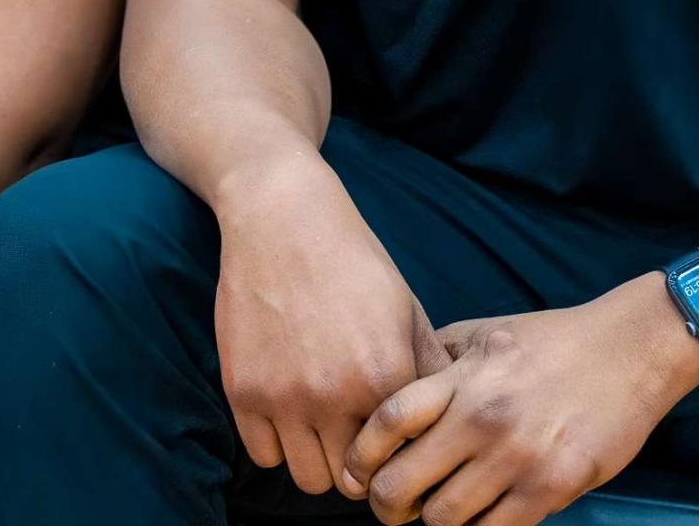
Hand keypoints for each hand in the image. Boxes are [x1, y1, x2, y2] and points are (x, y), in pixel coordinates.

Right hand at [213, 155, 449, 498]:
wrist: (281, 214)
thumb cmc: (351, 258)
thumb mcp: (405, 307)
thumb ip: (430, 369)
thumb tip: (455, 423)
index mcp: (386, 374)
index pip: (403, 459)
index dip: (400, 456)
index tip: (393, 445)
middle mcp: (336, 393)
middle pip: (354, 483)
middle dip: (358, 465)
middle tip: (353, 434)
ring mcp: (285, 394)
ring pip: (309, 479)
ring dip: (317, 457)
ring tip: (320, 421)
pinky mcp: (243, 388)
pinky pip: (263, 455)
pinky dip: (276, 441)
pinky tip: (286, 406)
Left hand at [345, 277, 698, 525]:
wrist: (629, 351)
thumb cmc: (553, 340)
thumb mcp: (488, 332)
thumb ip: (441, 359)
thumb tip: (398, 387)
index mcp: (463, 378)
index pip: (388, 421)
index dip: (361, 454)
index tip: (357, 469)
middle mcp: (483, 420)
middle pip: (405, 483)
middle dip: (387, 504)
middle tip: (389, 505)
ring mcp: (518, 459)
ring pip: (446, 519)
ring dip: (434, 521)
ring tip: (436, 510)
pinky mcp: (553, 489)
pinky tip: (477, 517)